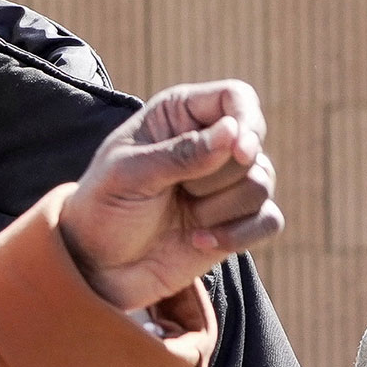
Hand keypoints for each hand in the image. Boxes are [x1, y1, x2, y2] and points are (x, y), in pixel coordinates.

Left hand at [56, 80, 280, 310]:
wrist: (97, 268)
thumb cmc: (103, 210)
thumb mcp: (129, 175)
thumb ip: (181, 153)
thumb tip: (234, 133)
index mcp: (179, 115)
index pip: (235, 98)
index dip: (246, 120)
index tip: (239, 149)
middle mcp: (209, 143)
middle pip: (252, 147)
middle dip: (217, 178)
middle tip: (177, 192)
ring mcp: (224, 184)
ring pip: (262, 183)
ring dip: (221, 208)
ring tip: (185, 219)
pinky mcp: (235, 220)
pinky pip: (269, 220)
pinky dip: (240, 235)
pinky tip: (199, 242)